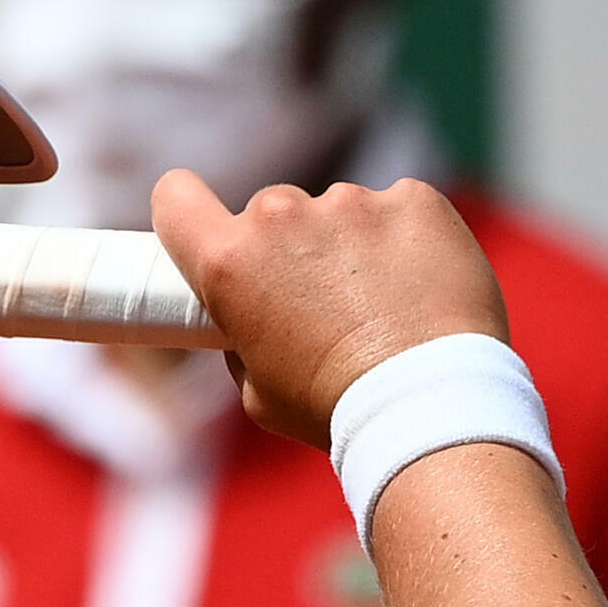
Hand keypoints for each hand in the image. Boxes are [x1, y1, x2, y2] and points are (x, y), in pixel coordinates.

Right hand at [150, 170, 509, 448]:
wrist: (431, 406)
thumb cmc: (336, 409)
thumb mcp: (256, 390)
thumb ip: (243, 336)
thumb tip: (255, 320)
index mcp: (229, 261)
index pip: (175, 197)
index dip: (186, 209)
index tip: (207, 227)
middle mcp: (282, 217)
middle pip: (269, 210)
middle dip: (288, 245)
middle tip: (324, 301)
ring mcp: (352, 202)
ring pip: (339, 211)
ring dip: (352, 244)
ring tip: (386, 305)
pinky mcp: (415, 201)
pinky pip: (401, 208)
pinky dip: (409, 238)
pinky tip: (425, 286)